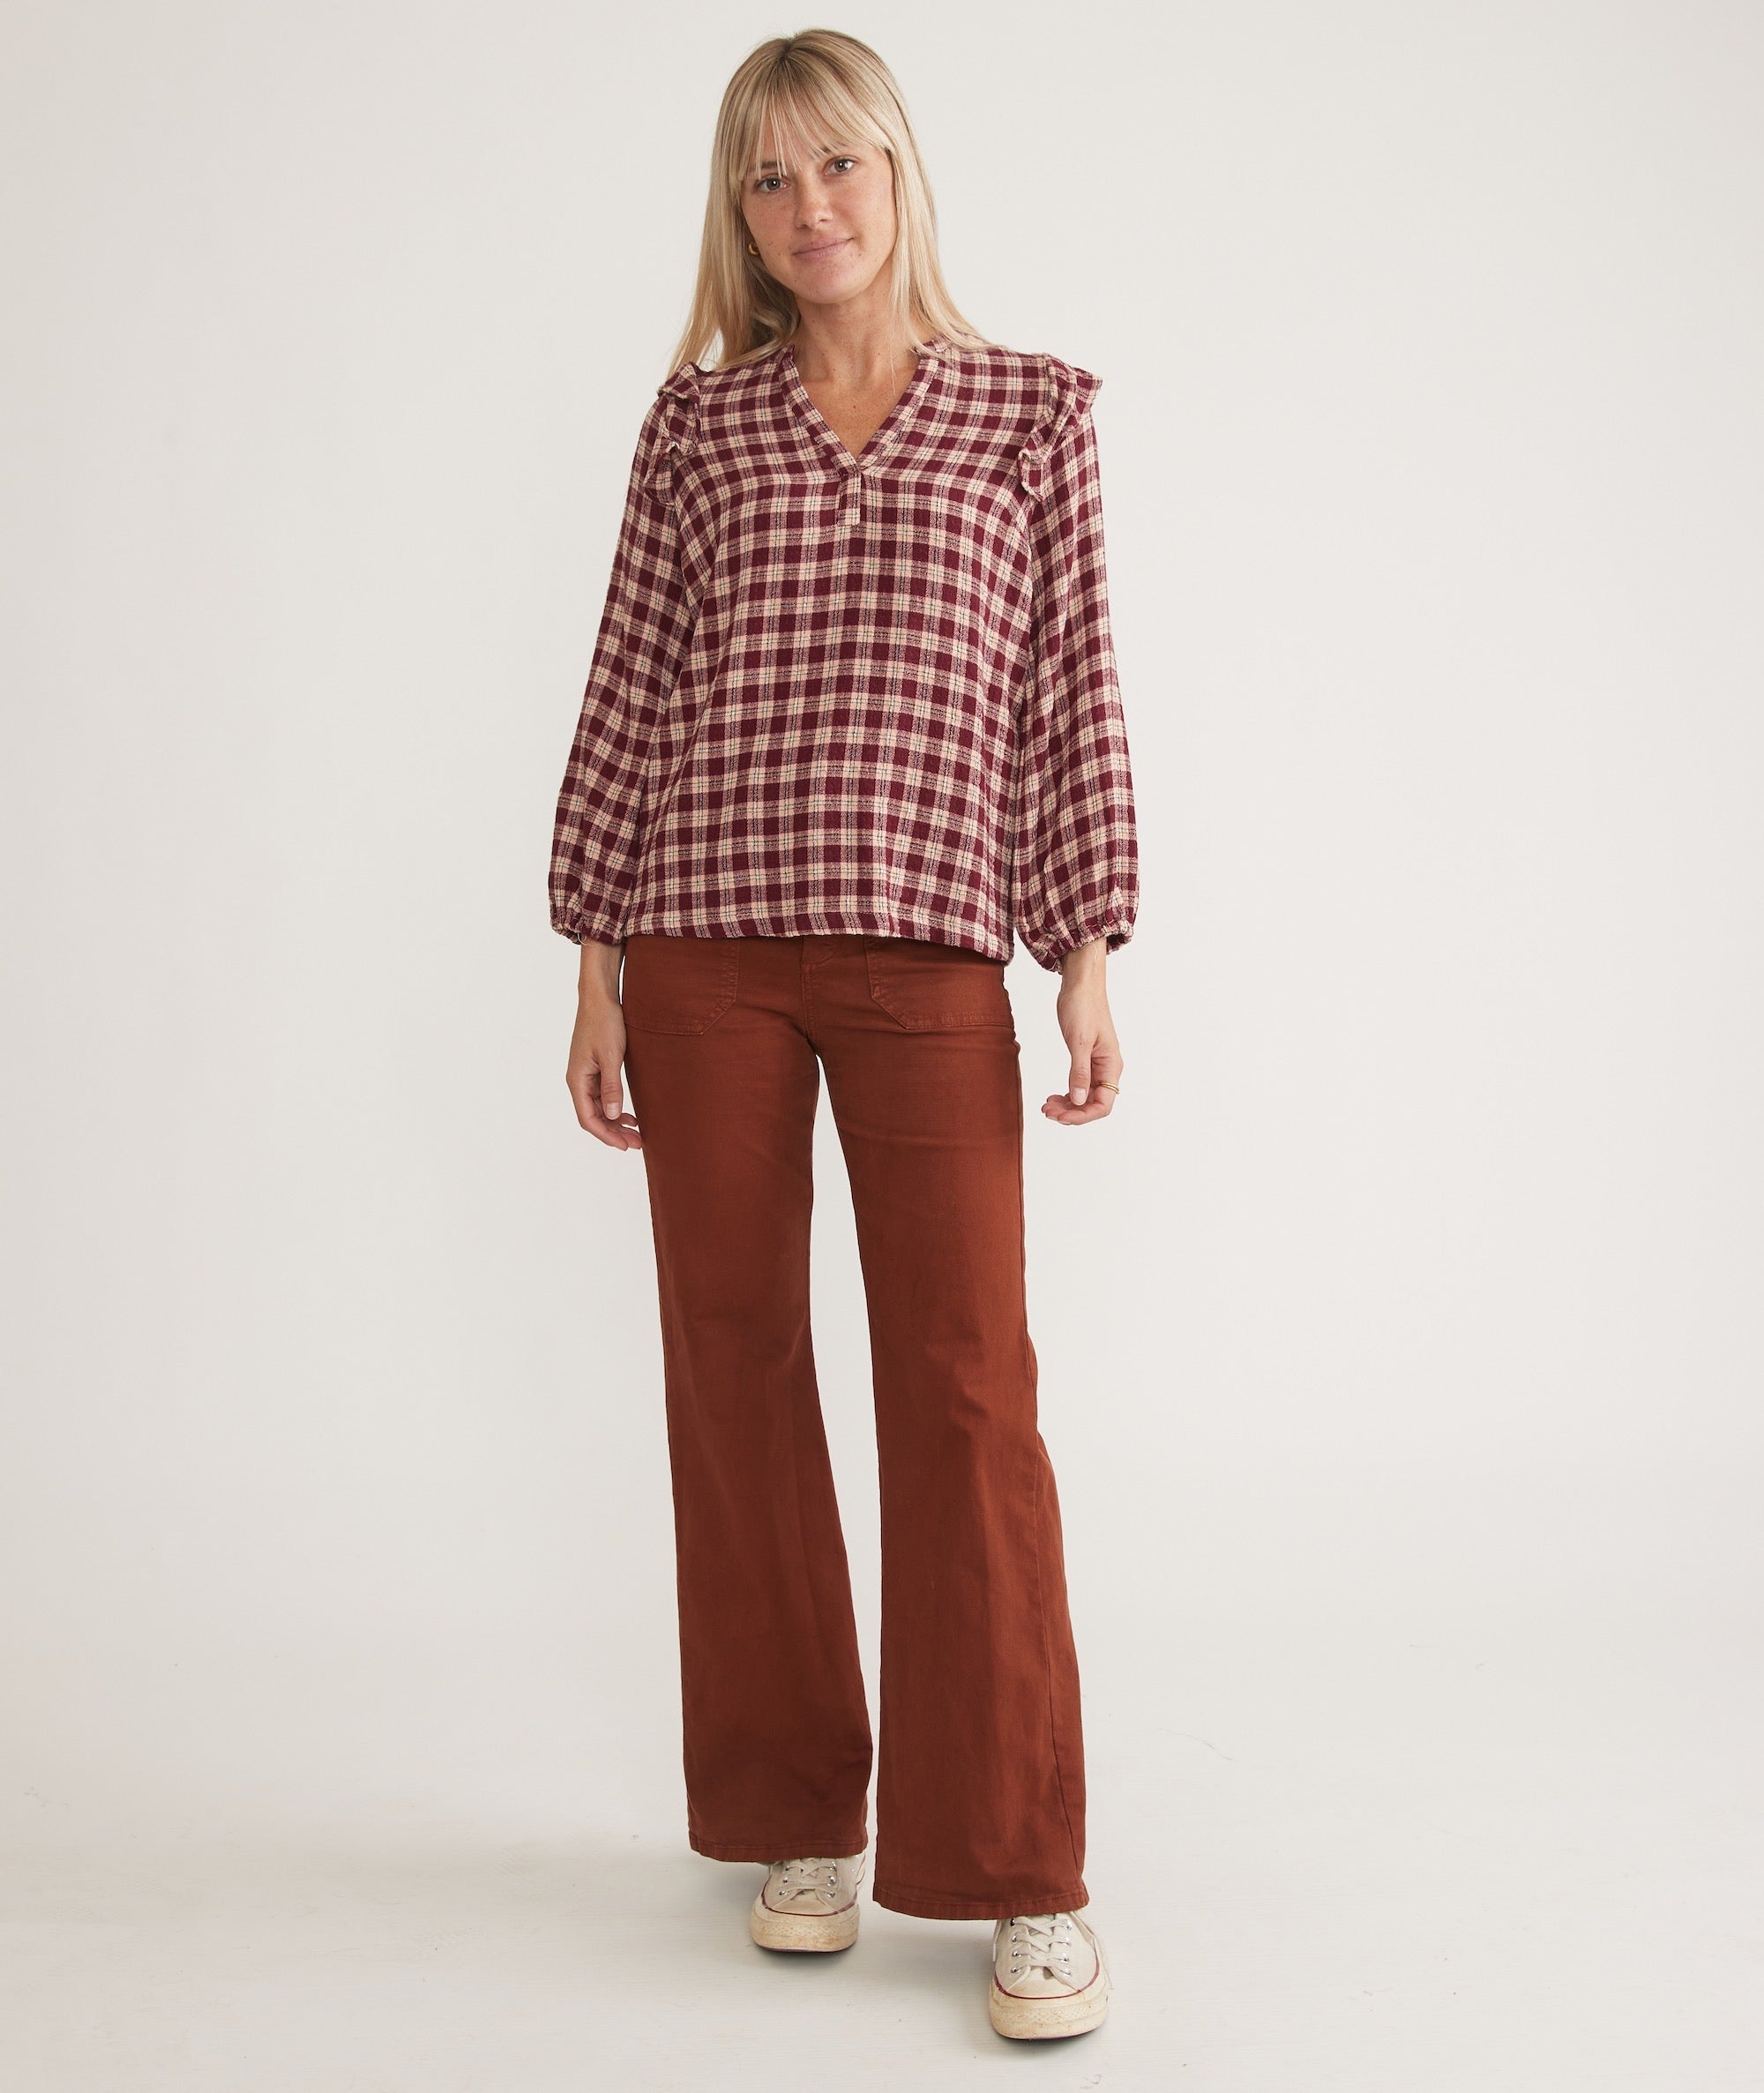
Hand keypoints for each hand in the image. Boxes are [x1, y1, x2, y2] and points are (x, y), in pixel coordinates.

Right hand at [566, 938, 642, 1149]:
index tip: (625, 1146)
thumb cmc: (604, 1023)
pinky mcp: (595, 1069)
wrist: (600, 999)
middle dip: (614, 1133)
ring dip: (616, 1122)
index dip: (606, 1135)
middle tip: (638, 1144)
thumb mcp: (612, 1056)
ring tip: (637, 1133)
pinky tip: (631, 1114)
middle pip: (594, 1117)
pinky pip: (603, 1096)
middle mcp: (578, 1080)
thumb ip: (612, 1087)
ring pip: (600, 1108)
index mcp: (577, 1080)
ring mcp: (586, 1075)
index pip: (588, 1118)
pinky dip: (616, 1107)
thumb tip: (614, 1115)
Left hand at [1040, 938, 1122, 1126]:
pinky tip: (1053, 1095)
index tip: (1060, 1116)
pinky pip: (1079, 1085)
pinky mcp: (1085, 1059)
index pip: (1103, 1105)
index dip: (1082, 1115)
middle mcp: (1107, 1069)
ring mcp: (1096, 1065)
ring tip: (1046, 1105)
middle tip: (1047, 1110)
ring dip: (1067, 1105)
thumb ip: (1080, 1073)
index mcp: (1111, 1066)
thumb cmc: (1083, 1006)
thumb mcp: (1079, 1041)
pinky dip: (1066, 1093)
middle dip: (1071, 1112)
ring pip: (1084, 1096)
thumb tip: (1079, 1100)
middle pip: (1093, 1104)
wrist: (1080, 984)